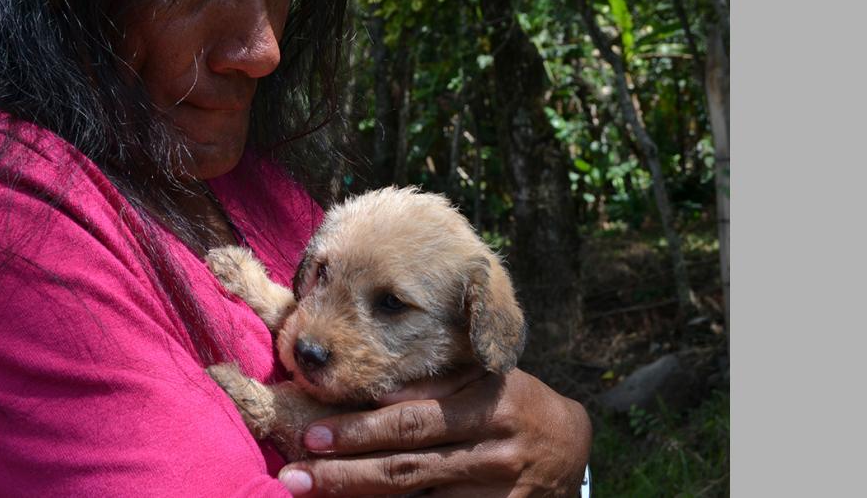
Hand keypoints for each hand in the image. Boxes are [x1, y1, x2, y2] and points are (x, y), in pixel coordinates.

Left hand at [275, 368, 590, 496]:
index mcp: (489, 405)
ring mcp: (497, 492)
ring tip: (312, 493)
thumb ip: (433, 383)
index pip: (412, 419)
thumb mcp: (482, 379)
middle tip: (296, 473)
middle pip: (407, 467)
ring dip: (359, 496)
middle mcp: (494, 451)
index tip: (311, 434)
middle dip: (345, 471)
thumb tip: (364, 391)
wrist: (569, 446)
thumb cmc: (510, 403)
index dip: (359, 430)